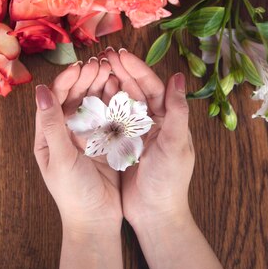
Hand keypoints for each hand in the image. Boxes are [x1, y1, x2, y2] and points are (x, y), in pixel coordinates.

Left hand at [34, 59, 122, 234]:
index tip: (81, 67)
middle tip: (100, 63)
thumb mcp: (60, 158)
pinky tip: (121, 88)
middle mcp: (66, 132)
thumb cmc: (73, 194)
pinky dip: (113, 101)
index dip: (66, 81)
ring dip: (100, 85)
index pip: (54, 99)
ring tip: (110, 70)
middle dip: (86, 78)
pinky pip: (108, 116)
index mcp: (48, 136)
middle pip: (74, 97)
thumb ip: (52, 124)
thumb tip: (41, 91)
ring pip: (92, 103)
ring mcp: (86, 136)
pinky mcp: (105, 142)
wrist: (97, 221)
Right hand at [104, 48, 194, 227]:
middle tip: (103, 54)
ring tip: (94, 69)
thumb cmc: (169, 181)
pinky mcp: (120, 145)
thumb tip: (179, 78)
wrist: (155, 215)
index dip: (136, 69)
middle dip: (120, 71)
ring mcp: (135, 133)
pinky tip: (88, 96)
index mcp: (167, 119)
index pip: (151, 87)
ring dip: (109, 85)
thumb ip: (177, 112)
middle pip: (135, 90)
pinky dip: (100, 107)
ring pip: (120, 102)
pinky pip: (109, 121)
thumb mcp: (175, 145)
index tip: (120, 53)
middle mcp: (151, 122)